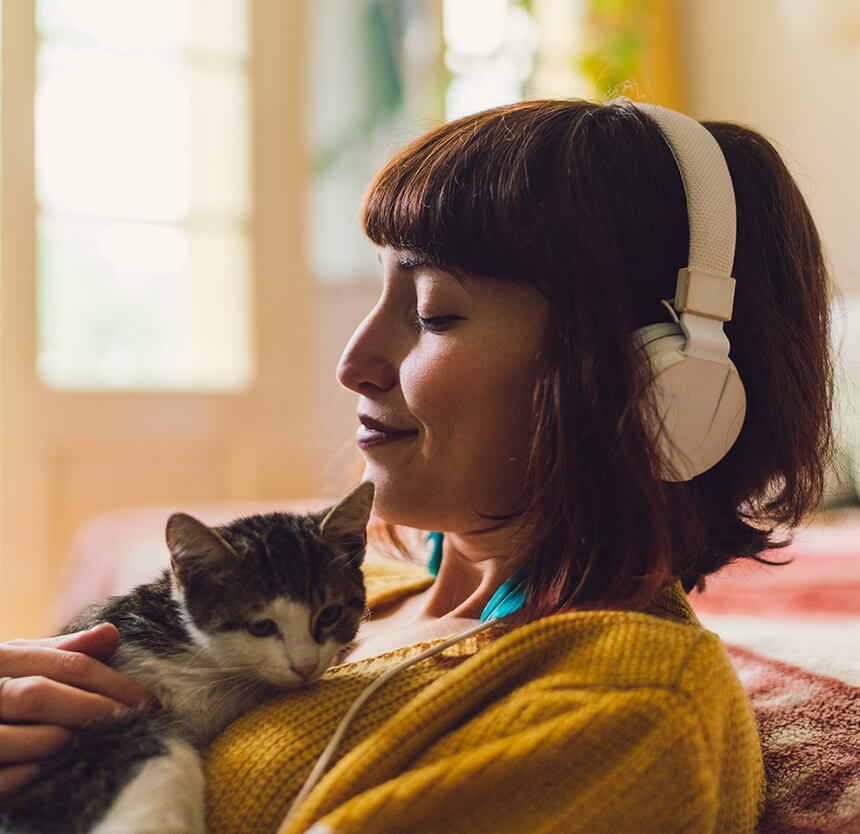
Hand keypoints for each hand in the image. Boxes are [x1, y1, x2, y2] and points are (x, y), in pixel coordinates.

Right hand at [0, 623, 156, 795]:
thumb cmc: (5, 696)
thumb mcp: (27, 666)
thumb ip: (66, 653)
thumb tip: (111, 633)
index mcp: (2, 658)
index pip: (66, 663)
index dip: (112, 681)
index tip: (149, 701)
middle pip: (40, 695)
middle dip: (94, 710)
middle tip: (133, 724)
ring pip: (20, 736)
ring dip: (67, 743)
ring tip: (102, 747)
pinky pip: (6, 780)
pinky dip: (38, 775)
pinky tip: (65, 771)